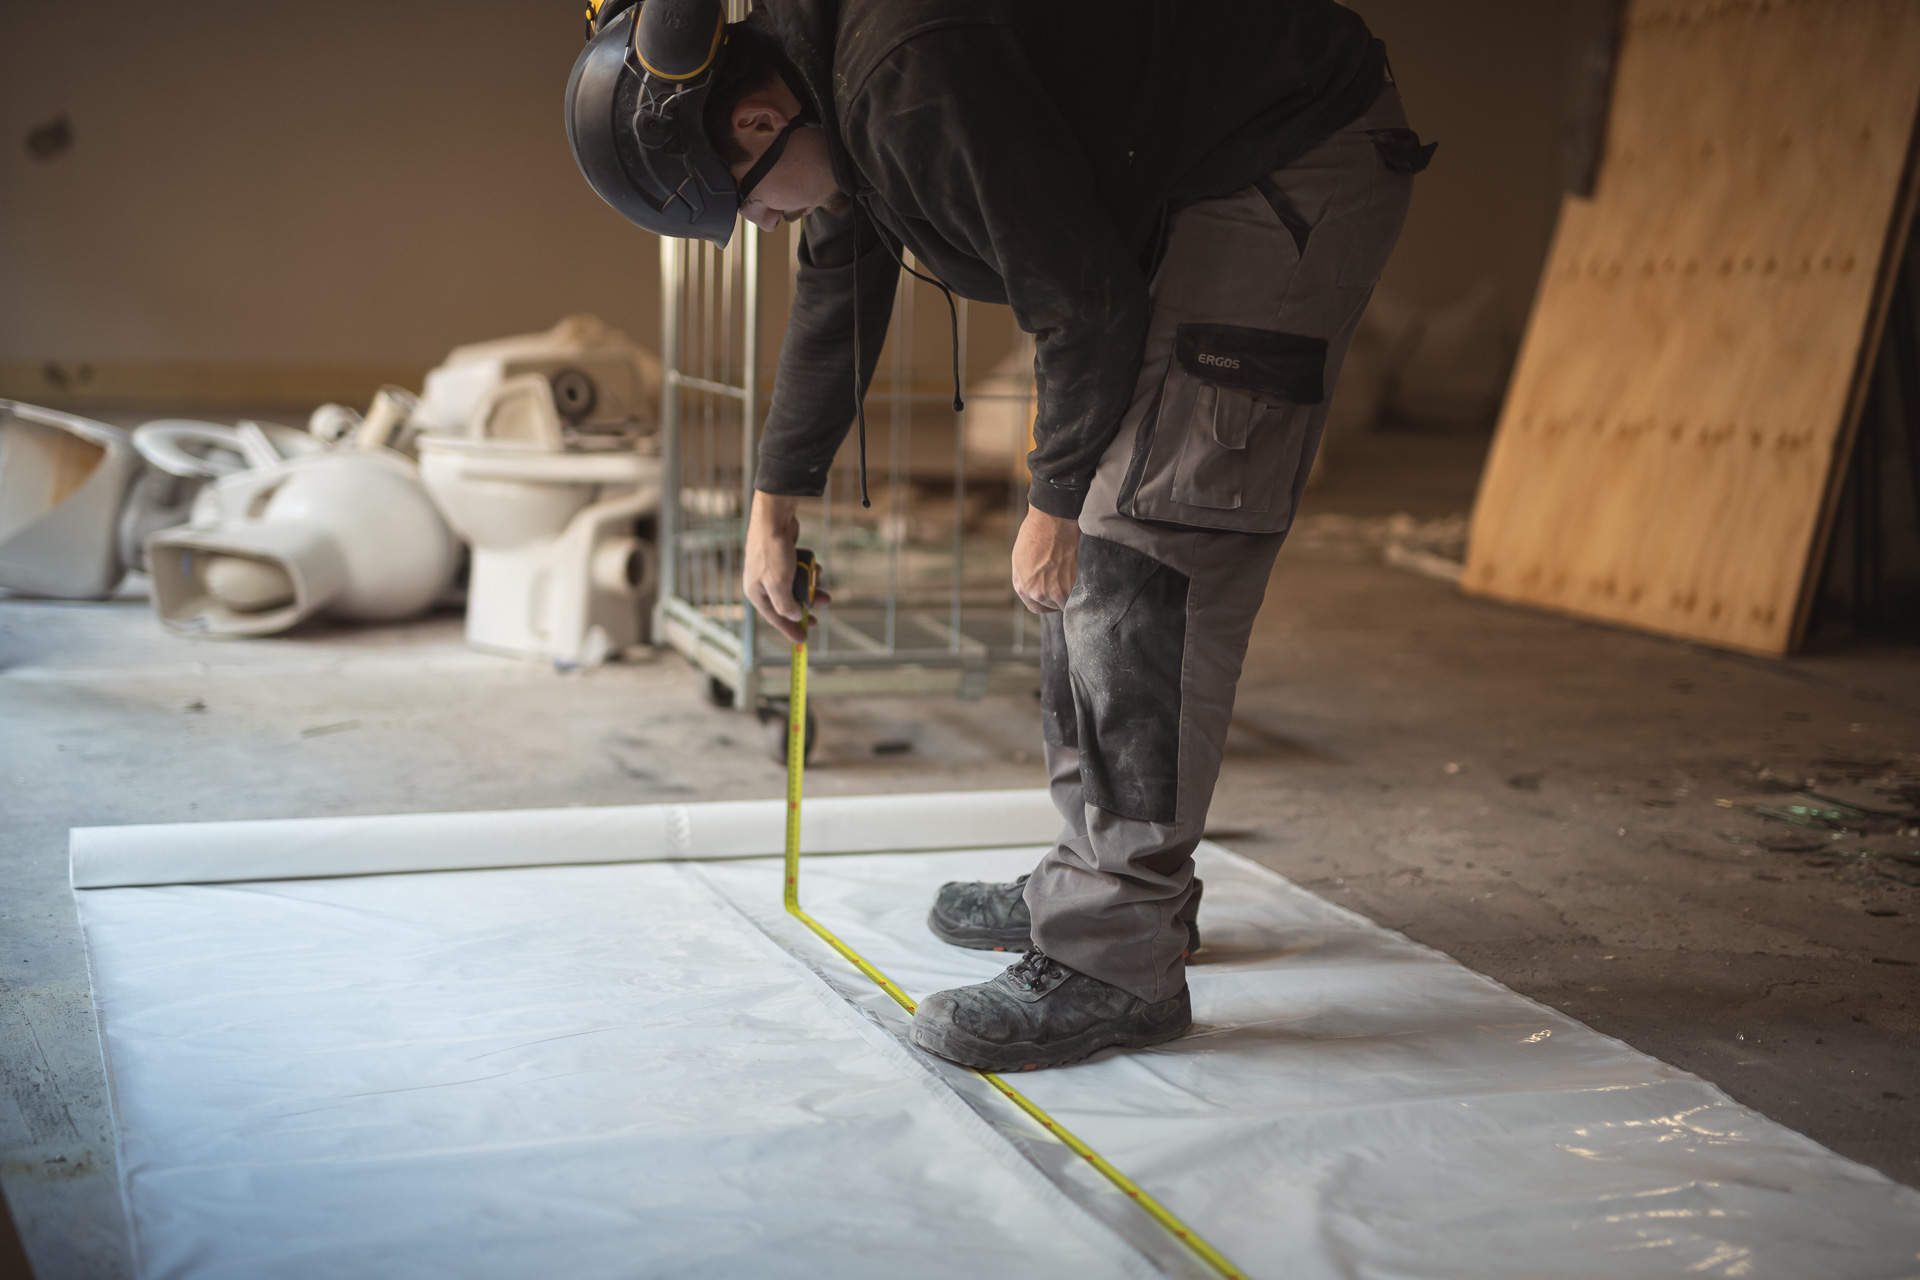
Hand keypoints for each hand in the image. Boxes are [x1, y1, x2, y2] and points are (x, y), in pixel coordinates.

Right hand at [744, 491, 831, 643]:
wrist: (775, 518)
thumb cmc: (772, 550)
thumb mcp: (779, 584)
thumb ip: (786, 605)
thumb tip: (795, 617)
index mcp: (756, 592)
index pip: (774, 618)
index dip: (789, 630)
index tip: (803, 639)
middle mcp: (762, 583)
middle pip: (786, 603)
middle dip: (805, 608)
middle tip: (820, 616)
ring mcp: (772, 570)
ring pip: (795, 588)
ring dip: (811, 590)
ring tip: (825, 593)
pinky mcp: (782, 559)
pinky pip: (798, 573)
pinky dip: (809, 574)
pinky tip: (816, 570)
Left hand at [1011, 510, 1079, 613]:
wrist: (1052, 522)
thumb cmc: (1035, 534)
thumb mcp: (1020, 559)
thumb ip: (1027, 579)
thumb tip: (1035, 588)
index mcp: (1022, 587)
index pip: (1037, 607)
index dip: (1046, 602)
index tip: (1053, 596)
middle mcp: (1037, 594)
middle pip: (1051, 606)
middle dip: (1057, 598)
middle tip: (1064, 583)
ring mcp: (1055, 592)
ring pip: (1065, 604)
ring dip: (1069, 595)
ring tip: (1073, 579)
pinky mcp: (1071, 587)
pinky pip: (1076, 599)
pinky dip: (1079, 592)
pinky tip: (1079, 579)